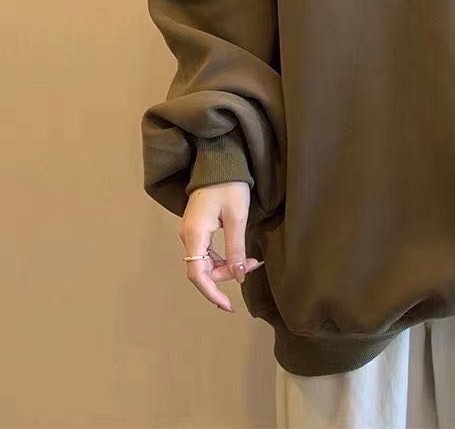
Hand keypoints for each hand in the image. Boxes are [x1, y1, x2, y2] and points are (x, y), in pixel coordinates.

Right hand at [178, 181, 263, 312]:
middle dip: (227, 275)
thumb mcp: (237, 218)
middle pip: (202, 269)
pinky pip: (207, 250)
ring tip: (252, 260)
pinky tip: (241, 254)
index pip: (198, 274)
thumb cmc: (230, 186)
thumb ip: (235, 249)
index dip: (212, 293)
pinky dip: (224, 256)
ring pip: (206, 261)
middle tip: (253, 266)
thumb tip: (239, 277)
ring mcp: (191, 231)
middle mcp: (188, 236)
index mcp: (194, 234)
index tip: (228, 305)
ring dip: (227, 265)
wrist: (219, 161)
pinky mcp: (197, 227)